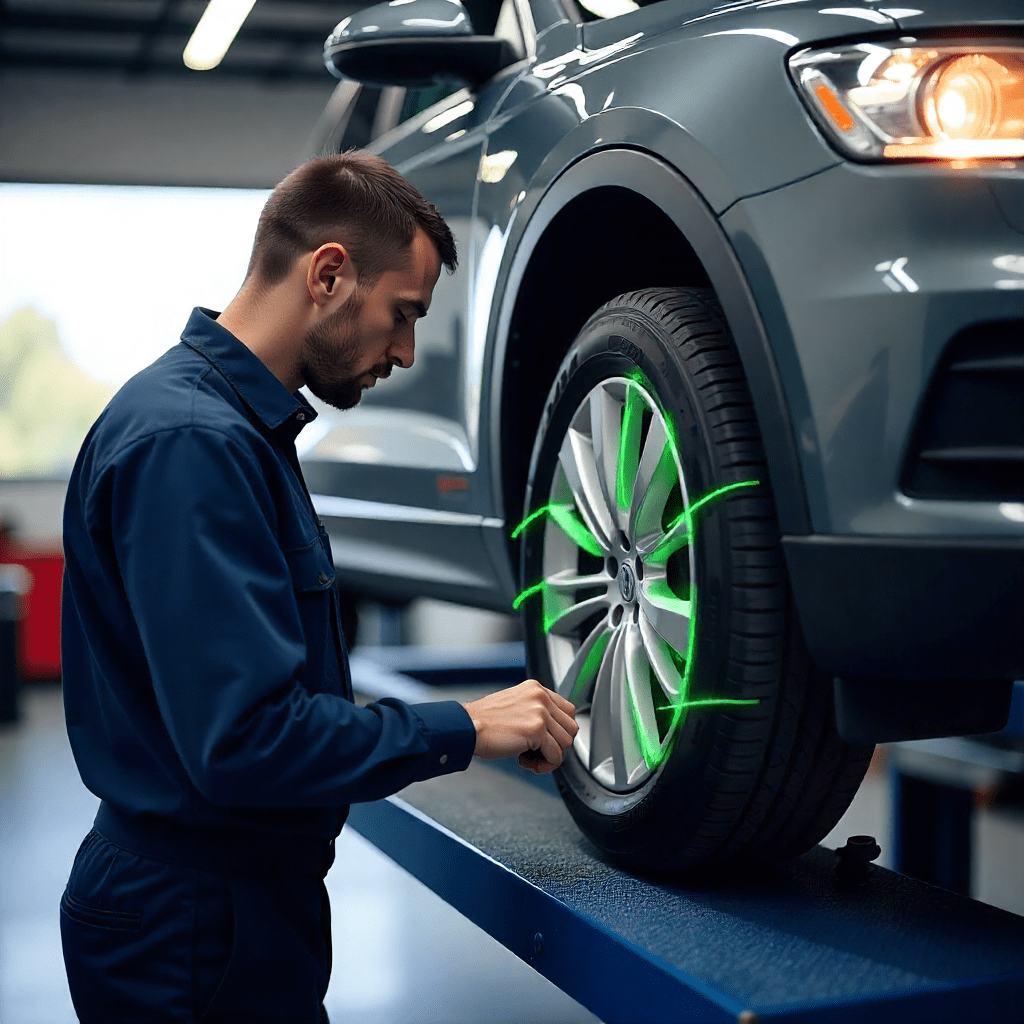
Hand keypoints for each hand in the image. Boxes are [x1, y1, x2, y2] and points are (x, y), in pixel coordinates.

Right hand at [462, 680, 577, 774]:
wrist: (466, 727)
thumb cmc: (483, 722)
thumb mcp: (514, 705)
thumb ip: (534, 711)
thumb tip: (551, 730)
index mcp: (536, 689)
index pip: (567, 710)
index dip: (558, 731)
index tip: (545, 741)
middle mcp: (541, 697)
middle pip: (571, 728)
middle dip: (557, 745)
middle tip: (537, 751)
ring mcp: (540, 712)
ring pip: (566, 743)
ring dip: (550, 757)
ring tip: (529, 758)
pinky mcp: (537, 730)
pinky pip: (556, 756)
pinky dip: (544, 766)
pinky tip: (525, 762)